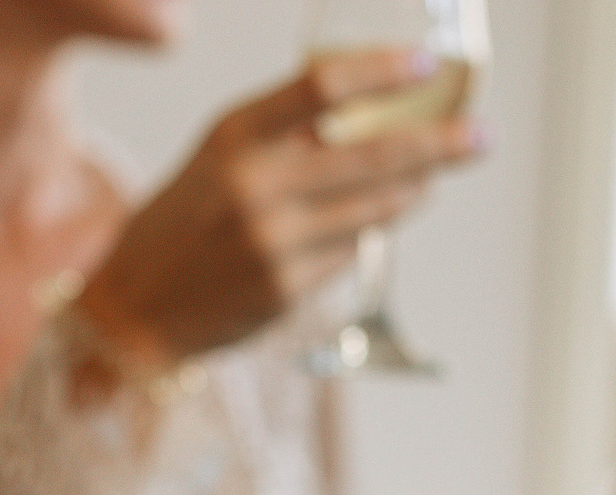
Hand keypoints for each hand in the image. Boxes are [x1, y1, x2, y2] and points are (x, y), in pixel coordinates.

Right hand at [74, 48, 482, 369]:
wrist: (134, 308)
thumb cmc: (182, 222)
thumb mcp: (218, 157)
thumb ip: (284, 134)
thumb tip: (373, 114)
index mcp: (234, 135)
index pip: (321, 87)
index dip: (382, 71)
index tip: (425, 63)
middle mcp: (255, 186)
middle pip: (374, 155)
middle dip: (440, 145)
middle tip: (482, 138)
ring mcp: (275, 243)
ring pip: (376, 209)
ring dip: (413, 192)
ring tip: (429, 180)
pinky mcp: (289, 290)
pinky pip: (353, 251)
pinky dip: (367, 233)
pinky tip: (365, 225)